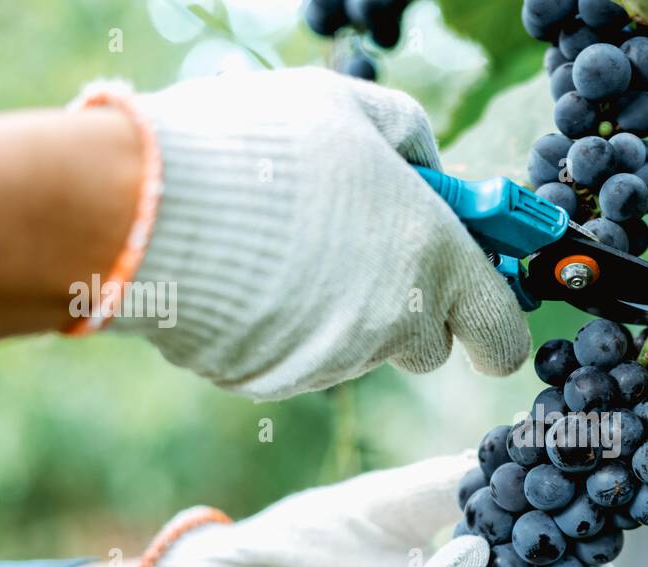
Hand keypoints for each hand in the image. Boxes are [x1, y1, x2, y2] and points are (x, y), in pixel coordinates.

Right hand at [120, 68, 529, 398]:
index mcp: (434, 259)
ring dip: (342, 310)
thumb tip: (433, 174)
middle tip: (362, 252)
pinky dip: (286, 326)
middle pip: (428, 345)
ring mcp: (332, 360)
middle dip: (410, 310)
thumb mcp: (349, 106)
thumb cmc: (259, 144)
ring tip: (284, 246)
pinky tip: (248, 274)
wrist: (144, 204)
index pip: (502, 334)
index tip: (482, 304)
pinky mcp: (274, 380)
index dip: (495, 323)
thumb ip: (410, 140)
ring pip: (360, 348)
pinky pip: (298, 356)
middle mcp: (394, 323)